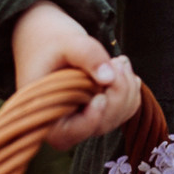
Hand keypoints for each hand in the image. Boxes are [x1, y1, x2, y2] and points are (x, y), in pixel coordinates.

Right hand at [11, 0, 141, 150]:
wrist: (48, 38)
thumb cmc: (50, 42)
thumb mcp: (66, 42)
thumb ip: (86, 55)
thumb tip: (109, 78)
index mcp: (43, 113)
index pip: (68, 134)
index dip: (90, 120)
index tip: (101, 96)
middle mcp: (63, 122)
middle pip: (100, 125)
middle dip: (117, 94)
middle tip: (117, 61)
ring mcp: (84, 119)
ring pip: (116, 118)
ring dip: (126, 89)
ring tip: (118, 60)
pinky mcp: (99, 111)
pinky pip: (125, 109)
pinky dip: (130, 89)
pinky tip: (122, 69)